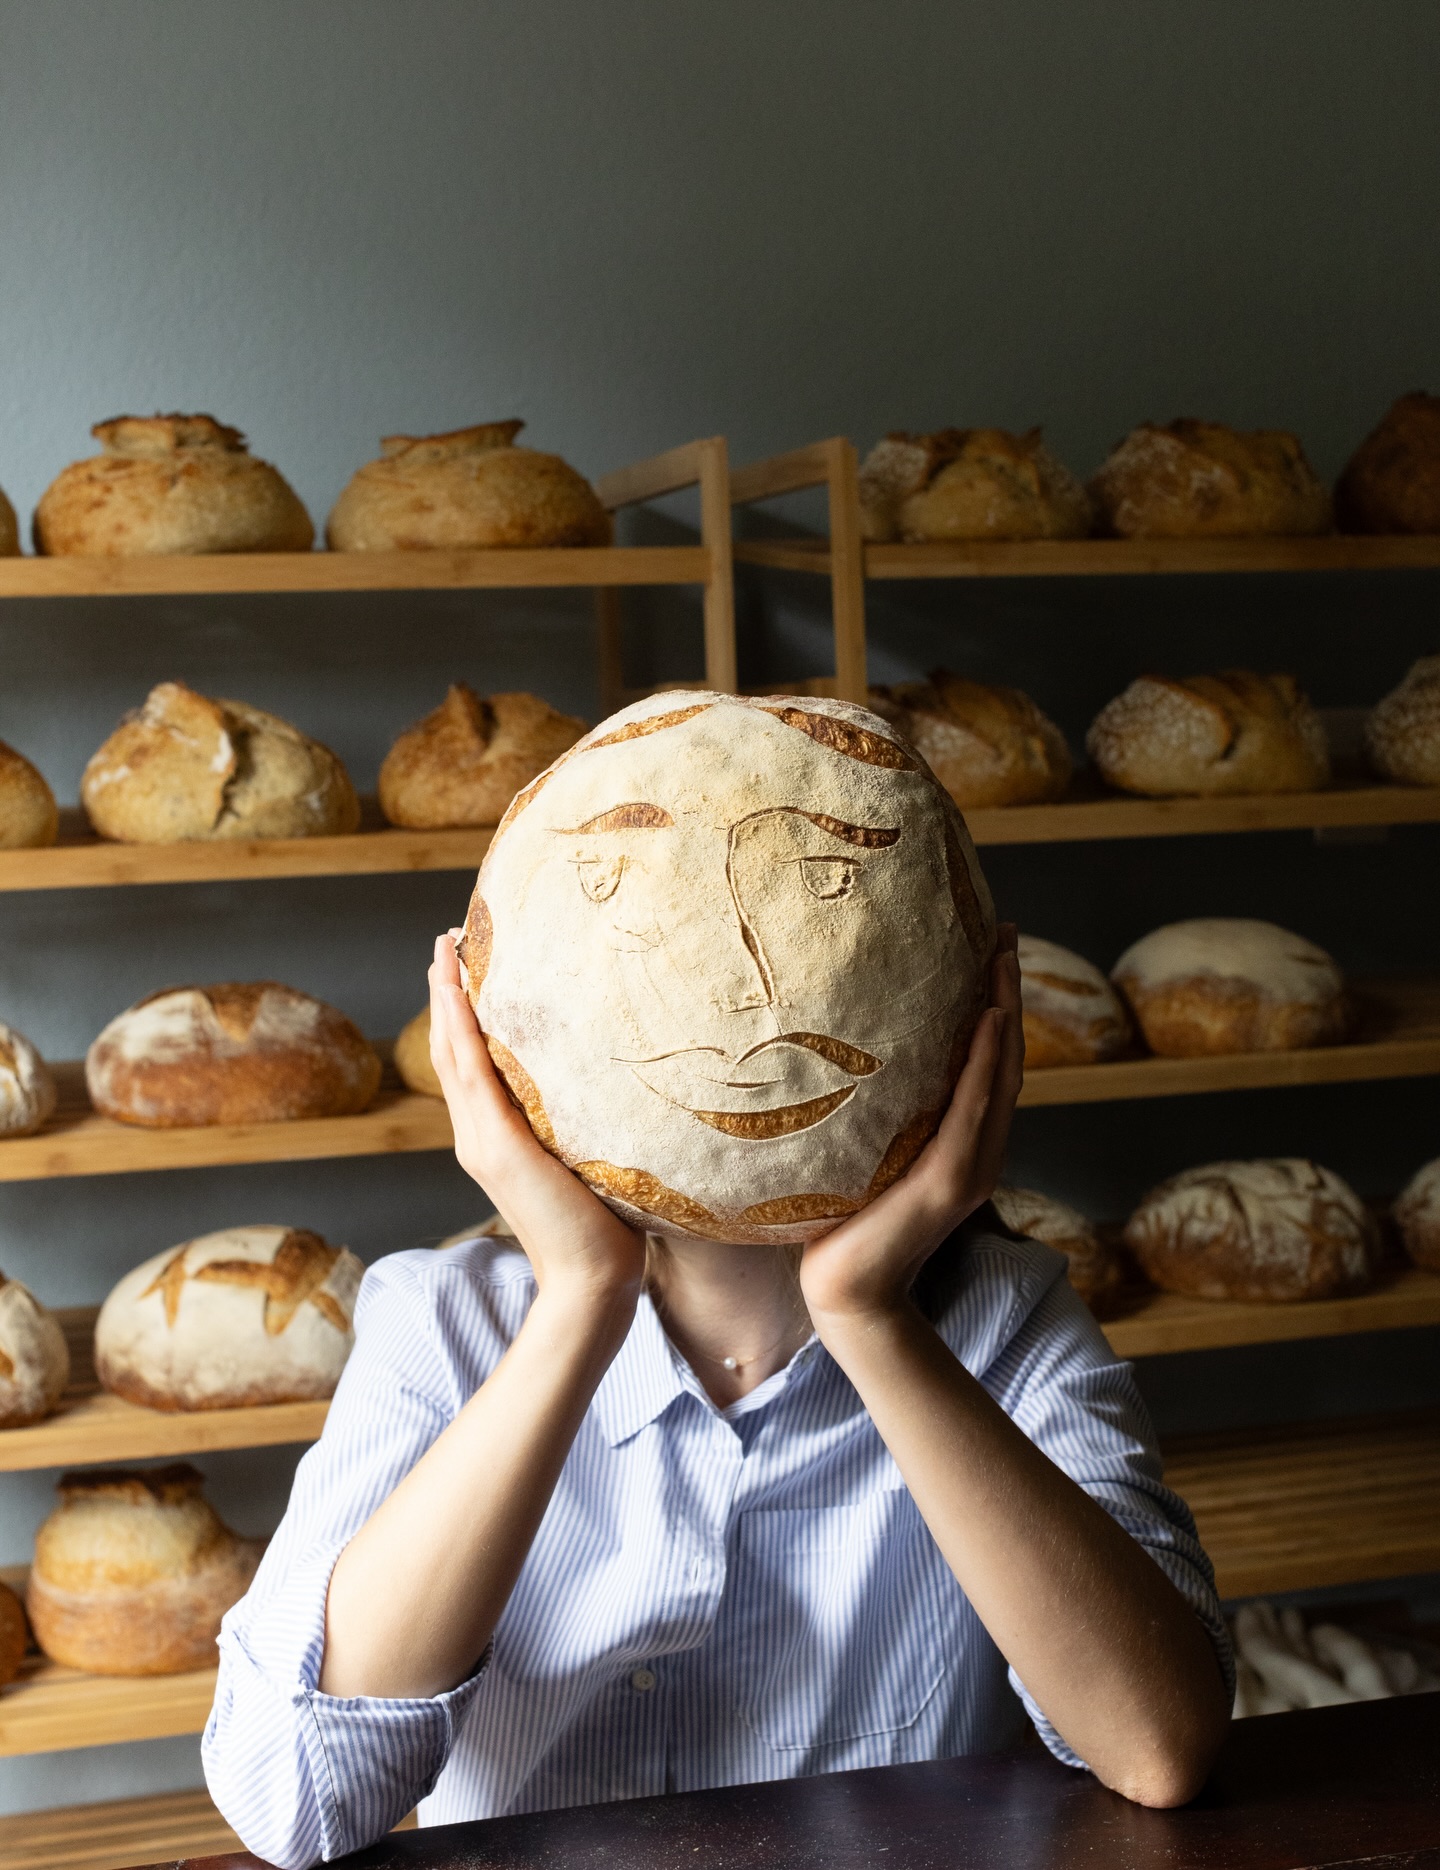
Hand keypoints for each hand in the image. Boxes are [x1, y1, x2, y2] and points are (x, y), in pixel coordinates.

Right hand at [427, 933, 646, 1309]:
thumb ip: (581, 1124)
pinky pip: (471, 1074)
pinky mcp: (497, 1146)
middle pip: (451, 1049)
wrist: (593, 1279)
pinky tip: (457, 992)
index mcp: (496, 1138)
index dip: (461, 1014)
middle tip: (447, 939)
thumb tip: (610, 1086)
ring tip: (445, 949)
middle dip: (447, 992)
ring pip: (453, 1053)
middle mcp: (478, 1134)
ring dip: (446, 997)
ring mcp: (482, 1140)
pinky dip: (459, 1029)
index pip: (471, 1063)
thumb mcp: (587, 1158)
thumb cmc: (603, 1225)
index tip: (465, 966)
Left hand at [798, 923, 1023, 1327]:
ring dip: (1005, 1014)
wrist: (846, 1294)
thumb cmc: (844, 1224)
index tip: (989, 946)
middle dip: (1007, 992)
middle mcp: (978, 1148)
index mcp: (962, 1140)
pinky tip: (987, 1021)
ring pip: (1001, 1075)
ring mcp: (971, 1165)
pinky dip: (986, 1065)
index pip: (989, 1060)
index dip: (997, 1004)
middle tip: (1003, 933)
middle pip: (1006, 1057)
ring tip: (1002, 961)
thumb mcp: (862, 1153)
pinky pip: (974, 1111)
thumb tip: (834, 1052)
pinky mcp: (951, 1182)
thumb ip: (871, 1114)